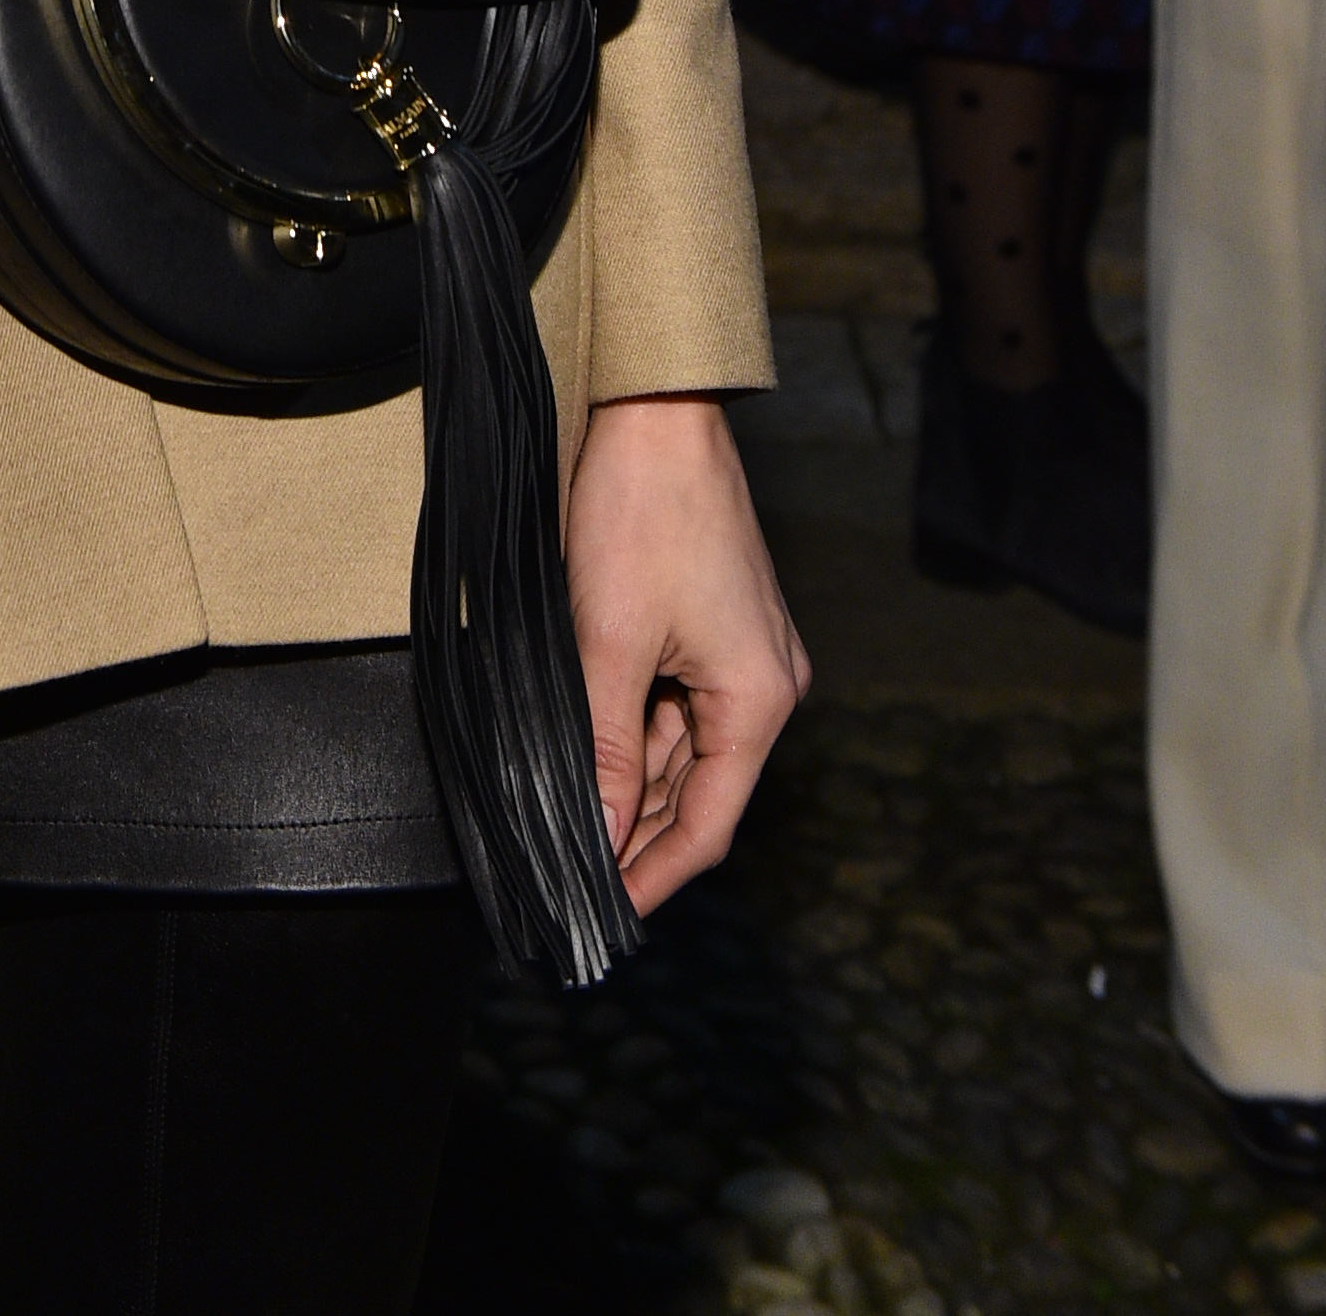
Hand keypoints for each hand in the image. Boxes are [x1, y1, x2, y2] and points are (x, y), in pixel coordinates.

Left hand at [564, 391, 807, 911]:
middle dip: (631, 832)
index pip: (709, 824)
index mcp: (759, 698)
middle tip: (565, 879)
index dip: (653, 876)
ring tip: (560, 821)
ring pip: (676, 746)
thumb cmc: (641, 511)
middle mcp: (764, 682)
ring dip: (623, 780)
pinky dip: (628, 730)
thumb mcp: (609, 641)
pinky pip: (672, 701)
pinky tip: (579, 747)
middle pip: (693, 789)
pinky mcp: (713, 623)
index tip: (602, 918)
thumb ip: (603, 749)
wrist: (656, 407)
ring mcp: (742, 652)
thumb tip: (596, 838)